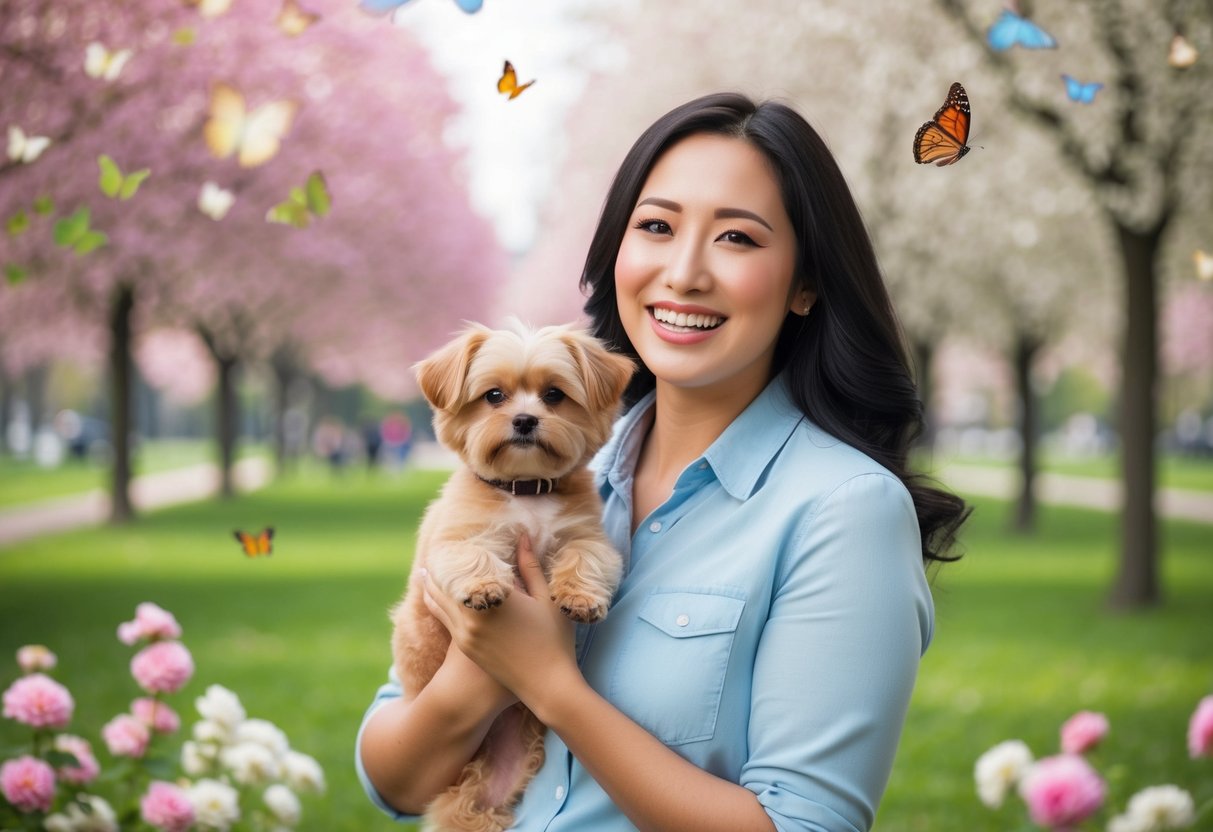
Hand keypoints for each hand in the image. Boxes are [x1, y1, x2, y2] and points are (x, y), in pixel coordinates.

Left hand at [422, 534, 578, 708]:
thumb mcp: (546, 599)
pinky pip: (444, 621)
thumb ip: (531, 567)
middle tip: (429, 556)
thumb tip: (523, 536)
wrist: (547, 685)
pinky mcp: (466, 649)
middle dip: (436, 571)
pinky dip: (436, 607)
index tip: (447, 543)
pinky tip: (435, 600)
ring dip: (430, 588)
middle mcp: (475, 615)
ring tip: (424, 576)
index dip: (456, 555)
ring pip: (439, 605)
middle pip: (445, 586)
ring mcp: (467, 634)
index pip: (469, 568)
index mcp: (497, 598)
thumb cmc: (554, 640)